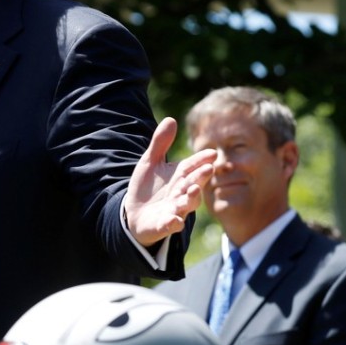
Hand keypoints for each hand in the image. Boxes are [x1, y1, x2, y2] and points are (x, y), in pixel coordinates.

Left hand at [124, 117, 216, 246]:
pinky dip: (173, 223)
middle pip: (194, 184)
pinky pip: (170, 225)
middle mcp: (181, 193)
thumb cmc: (147, 187)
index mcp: (180, 176)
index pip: (192, 166)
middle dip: (201, 177)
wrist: (134, 213)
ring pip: (186, 205)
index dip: (201, 160)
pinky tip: (174, 220)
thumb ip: (160, 143)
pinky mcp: (163, 224)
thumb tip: (170, 119)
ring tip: (193, 190)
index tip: (211, 153)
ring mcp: (174, 209)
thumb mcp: (150, 162)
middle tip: (209, 168)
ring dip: (191, 198)